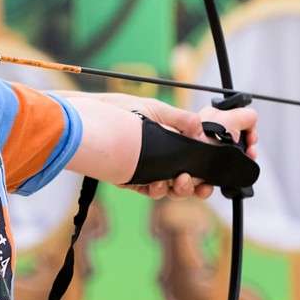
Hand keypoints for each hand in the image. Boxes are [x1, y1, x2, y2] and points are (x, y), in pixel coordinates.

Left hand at [96, 94, 257, 199]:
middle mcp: (160, 157)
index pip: (193, 159)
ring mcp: (147, 169)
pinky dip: (157, 190)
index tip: (212, 178)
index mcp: (169, 139)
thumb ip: (179, 119)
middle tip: (200, 185)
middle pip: (185, 179)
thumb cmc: (118, 109)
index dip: (205, 172)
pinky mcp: (132, 179)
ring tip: (179, 180)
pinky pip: (149, 190)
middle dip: (195, 185)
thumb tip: (202, 128)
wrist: (87, 120)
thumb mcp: (154, 109)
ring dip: (178, 189)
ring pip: (169, 188)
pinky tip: (159, 183)